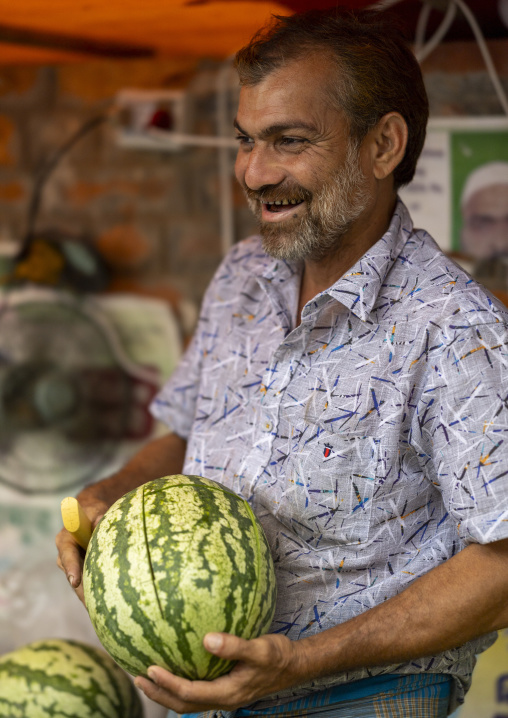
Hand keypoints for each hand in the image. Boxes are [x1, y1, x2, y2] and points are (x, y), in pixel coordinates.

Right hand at [55, 496, 108, 603]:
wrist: (89, 516)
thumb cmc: (92, 512)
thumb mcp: (95, 510)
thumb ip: (98, 517)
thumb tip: (103, 523)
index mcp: (65, 540)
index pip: (67, 555)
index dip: (72, 568)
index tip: (75, 581)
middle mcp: (65, 556)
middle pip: (73, 576)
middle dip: (82, 592)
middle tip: (92, 607)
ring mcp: (72, 566)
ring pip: (79, 584)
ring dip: (88, 598)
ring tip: (100, 614)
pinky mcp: (81, 572)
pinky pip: (86, 585)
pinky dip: (94, 596)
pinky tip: (104, 610)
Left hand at [134, 632, 306, 712]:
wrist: (293, 665)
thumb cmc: (278, 656)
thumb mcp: (259, 649)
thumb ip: (234, 646)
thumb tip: (206, 639)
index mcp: (228, 693)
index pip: (190, 692)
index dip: (168, 683)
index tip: (150, 669)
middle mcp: (222, 698)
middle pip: (183, 704)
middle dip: (158, 693)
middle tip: (137, 678)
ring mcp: (223, 695)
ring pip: (188, 700)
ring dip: (165, 692)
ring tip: (146, 678)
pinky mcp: (225, 687)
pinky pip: (196, 690)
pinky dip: (179, 685)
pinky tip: (174, 667)